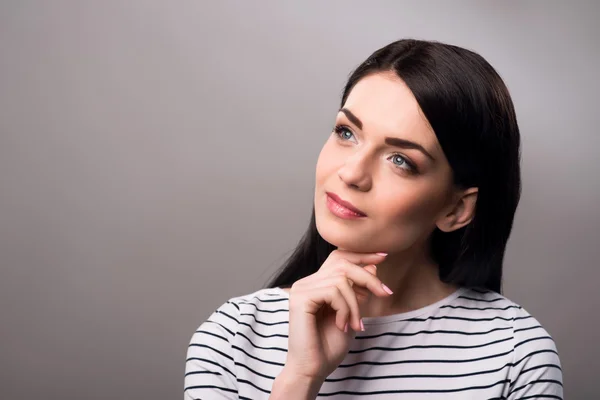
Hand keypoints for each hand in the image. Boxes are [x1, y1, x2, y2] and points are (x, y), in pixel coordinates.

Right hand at [283, 250, 392, 382]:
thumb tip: (372, 266)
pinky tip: (342, 325)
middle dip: (368, 277)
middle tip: (386, 294)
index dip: (361, 255)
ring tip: (355, 325)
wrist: (313, 369)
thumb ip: (358, 292)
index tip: (384, 256)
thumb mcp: (352, 314)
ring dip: (355, 304)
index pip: (338, 258)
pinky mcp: (300, 298)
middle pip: (342, 264)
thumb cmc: (329, 346)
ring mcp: (301, 289)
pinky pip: (333, 291)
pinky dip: (345, 309)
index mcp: (316, 284)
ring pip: (341, 280)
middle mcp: (307, 282)